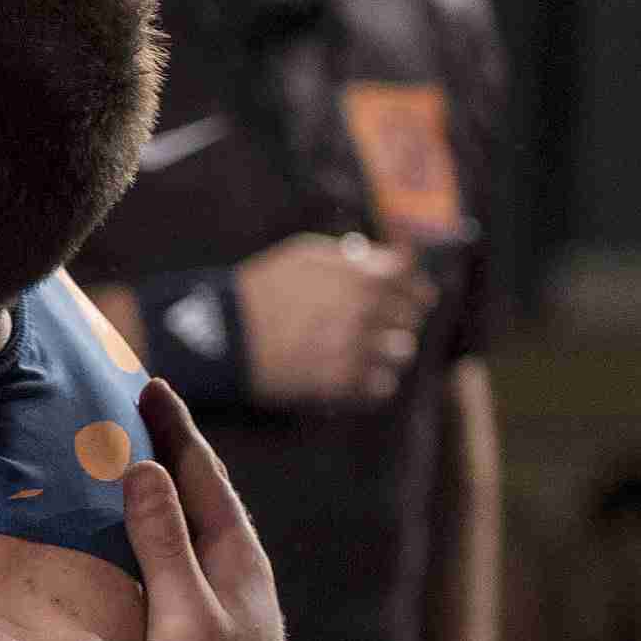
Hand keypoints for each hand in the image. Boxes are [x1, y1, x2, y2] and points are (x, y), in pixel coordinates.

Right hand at [119, 377, 288, 640]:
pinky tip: (135, 548)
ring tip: (133, 466)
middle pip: (203, 499)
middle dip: (171, 453)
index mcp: (239, 563)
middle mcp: (240, 580)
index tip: (148, 386)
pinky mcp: (207, 638)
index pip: (204, 477)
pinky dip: (159, 538)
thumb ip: (164, 541)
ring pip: (195, 534)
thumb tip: (146, 467)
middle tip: (137, 412)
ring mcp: (228, 610)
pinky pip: (182, 566)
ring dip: (166, 496)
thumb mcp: (183, 613)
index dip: (175, 431)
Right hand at [236, 232, 436, 405]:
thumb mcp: (306, 255)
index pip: (414, 281)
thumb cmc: (263, 290)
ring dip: (386, 349)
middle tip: (372, 320)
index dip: (411, 286)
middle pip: (412, 317)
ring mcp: (357, 351)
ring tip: (359, 347)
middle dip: (396, 317)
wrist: (225, 336)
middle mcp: (368, 314)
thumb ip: (355, 256)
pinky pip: (382, 385)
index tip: (407, 293)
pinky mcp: (343, 384)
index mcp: (363, 278)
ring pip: (401, 352)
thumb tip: (391, 259)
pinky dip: (371, 379)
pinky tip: (350, 369)